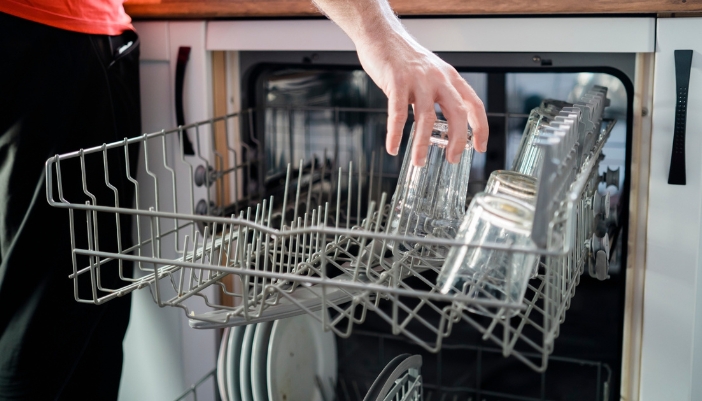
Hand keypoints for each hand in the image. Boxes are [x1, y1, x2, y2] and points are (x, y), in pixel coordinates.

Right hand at [312, 0, 488, 165]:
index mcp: (450, 78)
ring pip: (427, 118)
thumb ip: (439, 94)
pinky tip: (392, 148)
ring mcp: (418, 80)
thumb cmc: (404, 58)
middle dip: (457, 140)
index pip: (474, 104)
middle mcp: (438, 78)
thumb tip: (444, 122)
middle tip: (452, 159)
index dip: (481, 127)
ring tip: (419, 162)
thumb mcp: (431, 73)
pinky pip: (398, 113)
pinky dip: (395, 134)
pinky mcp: (396, 82)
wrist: (381, 35)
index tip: (480, 147)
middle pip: (457, 113)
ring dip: (423, 144)